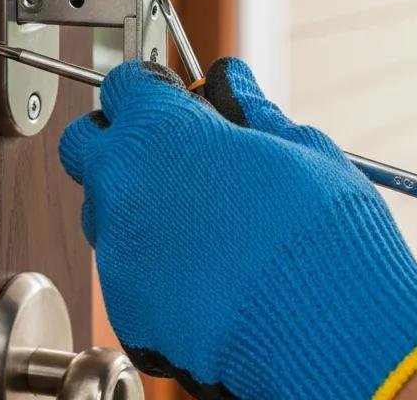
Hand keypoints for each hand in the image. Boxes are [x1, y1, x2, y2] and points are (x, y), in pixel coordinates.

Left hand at [59, 59, 416, 399]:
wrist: (331, 333)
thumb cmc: (321, 233)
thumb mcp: (300, 147)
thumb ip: (251, 110)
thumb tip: (232, 84)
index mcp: (162, 132)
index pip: (121, 84)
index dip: (150, 90)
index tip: (173, 101)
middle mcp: (124, 187)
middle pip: (85, 145)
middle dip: (119, 141)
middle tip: (169, 154)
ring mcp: (119, 253)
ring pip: (102, 211)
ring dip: (134, 205)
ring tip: (199, 222)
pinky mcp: (125, 311)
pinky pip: (124, 272)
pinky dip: (152, 265)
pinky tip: (205, 272)